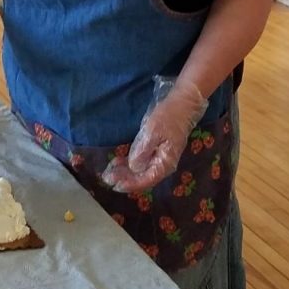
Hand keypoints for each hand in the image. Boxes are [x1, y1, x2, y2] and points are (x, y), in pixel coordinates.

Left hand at [102, 77, 208, 192]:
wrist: (182, 103)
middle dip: (124, 179)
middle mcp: (163, 163)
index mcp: (165, 162)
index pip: (146, 179)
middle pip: (142, 177)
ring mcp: (159, 157)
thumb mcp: (153, 132)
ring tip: (109, 171)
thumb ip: (143, 151)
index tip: (114, 184)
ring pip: (140, 170)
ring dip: (125, 172)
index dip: (130, 184)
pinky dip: (129, 163)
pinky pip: (141, 161)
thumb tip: (134, 167)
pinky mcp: (156, 149)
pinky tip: (117, 161)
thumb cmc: (168, 117)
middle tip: (106, 178)